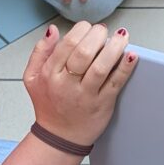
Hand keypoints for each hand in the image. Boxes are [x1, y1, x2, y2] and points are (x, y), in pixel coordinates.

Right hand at [24, 21, 137, 148]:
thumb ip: (40, 51)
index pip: (67, 44)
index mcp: (50, 73)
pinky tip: (131, 56)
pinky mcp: (102, 104)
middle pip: (84, 53)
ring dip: (114, 48)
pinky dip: (125, 68)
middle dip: (97, 35)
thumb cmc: (49, 104)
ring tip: (121, 37)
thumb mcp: (32, 77)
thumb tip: (53, 30)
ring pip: (101, 67)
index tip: (88, 27)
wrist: (59, 136)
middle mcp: (67, 84)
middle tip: (103, 31)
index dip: (81, 30)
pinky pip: (115, 83)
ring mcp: (85, 95)